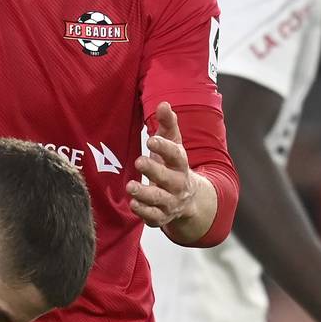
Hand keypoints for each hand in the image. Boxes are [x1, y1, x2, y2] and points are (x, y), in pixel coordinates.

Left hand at [128, 103, 199, 228]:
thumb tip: (164, 104)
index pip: (176, 155)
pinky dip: (144, 212)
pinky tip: (133, 204)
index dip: (165, 147)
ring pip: (160, 200)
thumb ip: (168, 125)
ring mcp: (170, 202)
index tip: (151, 140)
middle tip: (139, 161)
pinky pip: (154, 217)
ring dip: (145, 194)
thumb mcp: (173, 145)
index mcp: (181, 164)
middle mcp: (178, 184)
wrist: (190, 199)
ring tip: (131, 187)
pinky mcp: (161, 216)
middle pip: (168, 179)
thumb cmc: (174, 166)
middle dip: (154, 171)